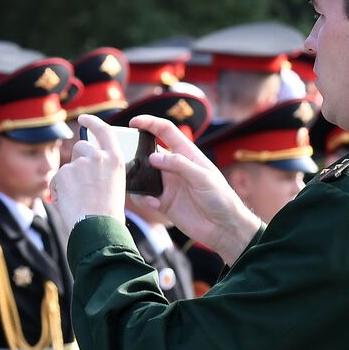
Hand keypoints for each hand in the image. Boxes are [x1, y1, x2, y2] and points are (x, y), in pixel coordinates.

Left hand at [50, 115, 128, 235]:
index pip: (104, 131)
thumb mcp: (114, 186)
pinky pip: (56, 180)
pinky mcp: (65, 172)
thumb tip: (85, 165)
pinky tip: (69, 204)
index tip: (84, 119)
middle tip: (76, 180)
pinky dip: (59, 192)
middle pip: (81, 148)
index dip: (93, 122)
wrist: (98, 228)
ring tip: (77, 201)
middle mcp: (99, 156)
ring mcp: (81, 163)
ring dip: (68, 181)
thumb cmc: (108, 214)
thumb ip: (103, 170)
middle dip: (76, 161)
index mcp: (115, 159)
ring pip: (67, 167)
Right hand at [116, 114, 261, 264]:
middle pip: (148, 152)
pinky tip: (154, 204)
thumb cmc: (221, 198)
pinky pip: (145, 196)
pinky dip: (144, 198)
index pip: (166, 131)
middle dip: (135, 153)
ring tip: (139, 186)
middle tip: (125, 158)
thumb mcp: (203, 177)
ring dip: (137, 179)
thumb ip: (179, 164)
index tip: (134, 122)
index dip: (150, 123)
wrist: (223, 228)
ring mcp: (167, 185)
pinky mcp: (163, 202)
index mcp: (187, 154)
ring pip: (143, 176)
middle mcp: (174, 167)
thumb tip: (153, 157)